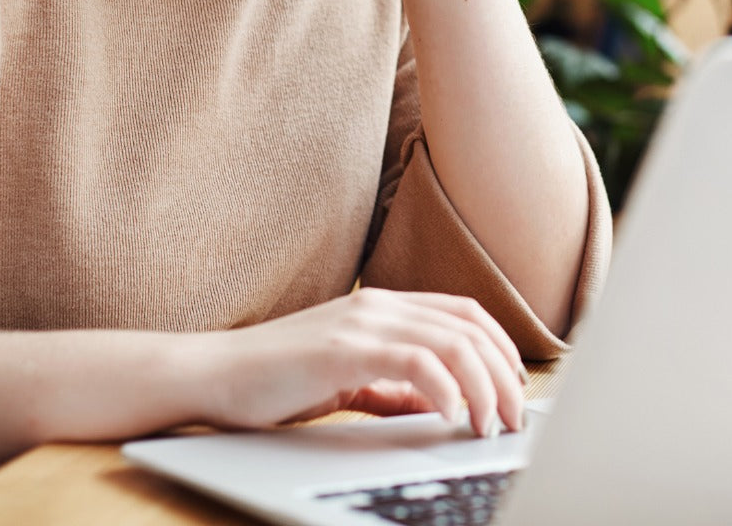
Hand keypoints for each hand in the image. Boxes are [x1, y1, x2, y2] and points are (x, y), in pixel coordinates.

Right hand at [200, 288, 525, 436]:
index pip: (463, 312)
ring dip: (483, 385)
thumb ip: (391, 387)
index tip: (515, 387)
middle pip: (468, 326)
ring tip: (490, 425)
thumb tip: (436, 405)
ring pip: (451, 342)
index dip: (500, 346)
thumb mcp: (347, 378)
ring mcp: (361, 323)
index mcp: (382, 306)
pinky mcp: (344, 350)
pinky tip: (451, 417)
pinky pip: (414, 361)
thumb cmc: (276, 378)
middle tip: (514, 417)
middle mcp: (378, 305)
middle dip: (503, 372)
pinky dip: (445, 389)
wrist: (216, 373)